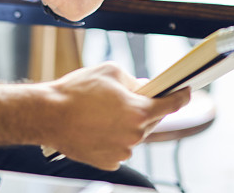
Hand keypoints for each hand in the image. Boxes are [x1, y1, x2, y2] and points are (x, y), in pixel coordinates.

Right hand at [42, 62, 189, 169]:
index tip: (185, 92)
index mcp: (139, 112)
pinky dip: (114, 139)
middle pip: (151, 120)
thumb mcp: (110, 72)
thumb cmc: (76, 92)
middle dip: (144, 108)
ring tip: (103, 113)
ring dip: (126, 124)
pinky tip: (97, 127)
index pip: (171, 105)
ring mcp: (122, 151)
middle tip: (128, 98)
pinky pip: (119, 148)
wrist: (48, 115)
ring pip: (134, 135)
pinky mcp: (108, 161)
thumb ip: (133, 80)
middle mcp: (134, 135)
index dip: (181, 96)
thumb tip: (143, 87)